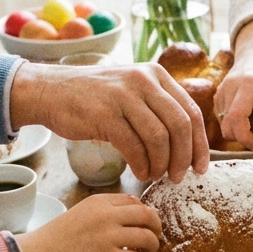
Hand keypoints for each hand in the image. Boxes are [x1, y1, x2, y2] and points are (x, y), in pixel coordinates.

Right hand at [9, 62, 207, 182]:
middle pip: (179, 125)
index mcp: (156, 75)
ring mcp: (123, 95)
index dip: (200, 144)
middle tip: (178, 177)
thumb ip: (159, 108)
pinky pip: (134, 146)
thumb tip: (189, 144)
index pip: (191, 111)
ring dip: (161, 164)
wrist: (51, 91)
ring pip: (159, 137)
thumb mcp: (132, 91)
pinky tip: (140, 172)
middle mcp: (143, 80)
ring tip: (155, 175)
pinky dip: (141, 164)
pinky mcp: (105, 113)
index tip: (201, 167)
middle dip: (184, 157)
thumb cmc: (96, 98)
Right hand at [16, 194, 161, 251]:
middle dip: (156, 226)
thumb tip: (130, 219)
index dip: (145, 212)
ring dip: (152, 246)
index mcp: (100, 201)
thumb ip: (105, 212)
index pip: (134, 201)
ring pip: (146, 237)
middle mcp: (107, 215)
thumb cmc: (57, 237)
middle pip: (147, 215)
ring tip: (149, 251)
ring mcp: (108, 236)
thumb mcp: (82, 212)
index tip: (146, 222)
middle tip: (156, 236)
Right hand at [216, 17, 252, 147]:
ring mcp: (221, 91)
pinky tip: (247, 114)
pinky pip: (222, 119)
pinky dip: (234, 124)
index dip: (245, 137)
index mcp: (248, 85)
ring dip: (239, 131)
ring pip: (224, 125)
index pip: (237, 118)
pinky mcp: (217, 96)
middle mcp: (230, 88)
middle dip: (243, 138)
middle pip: (227, 126)